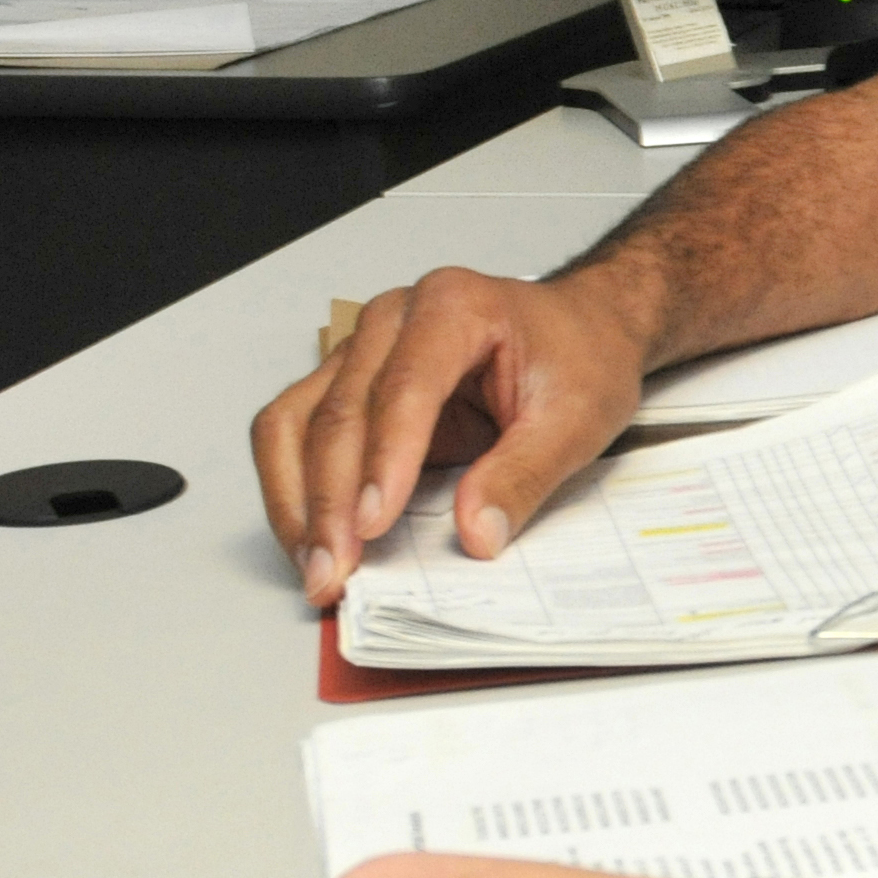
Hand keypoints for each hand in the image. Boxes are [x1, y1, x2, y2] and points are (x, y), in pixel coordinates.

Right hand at [250, 265, 659, 605]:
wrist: (583, 328)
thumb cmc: (582, 357)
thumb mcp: (578, 419)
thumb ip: (525, 474)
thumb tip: (476, 533)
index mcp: (454, 308)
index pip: (403, 388)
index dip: (384, 460)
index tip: (373, 525)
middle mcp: (393, 320)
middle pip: (339, 411)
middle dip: (330, 501)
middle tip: (336, 569)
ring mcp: (362, 350)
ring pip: (296, 422)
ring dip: (296, 501)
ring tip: (315, 566)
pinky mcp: (348, 384)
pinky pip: (296, 433)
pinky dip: (295, 489)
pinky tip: (311, 539)